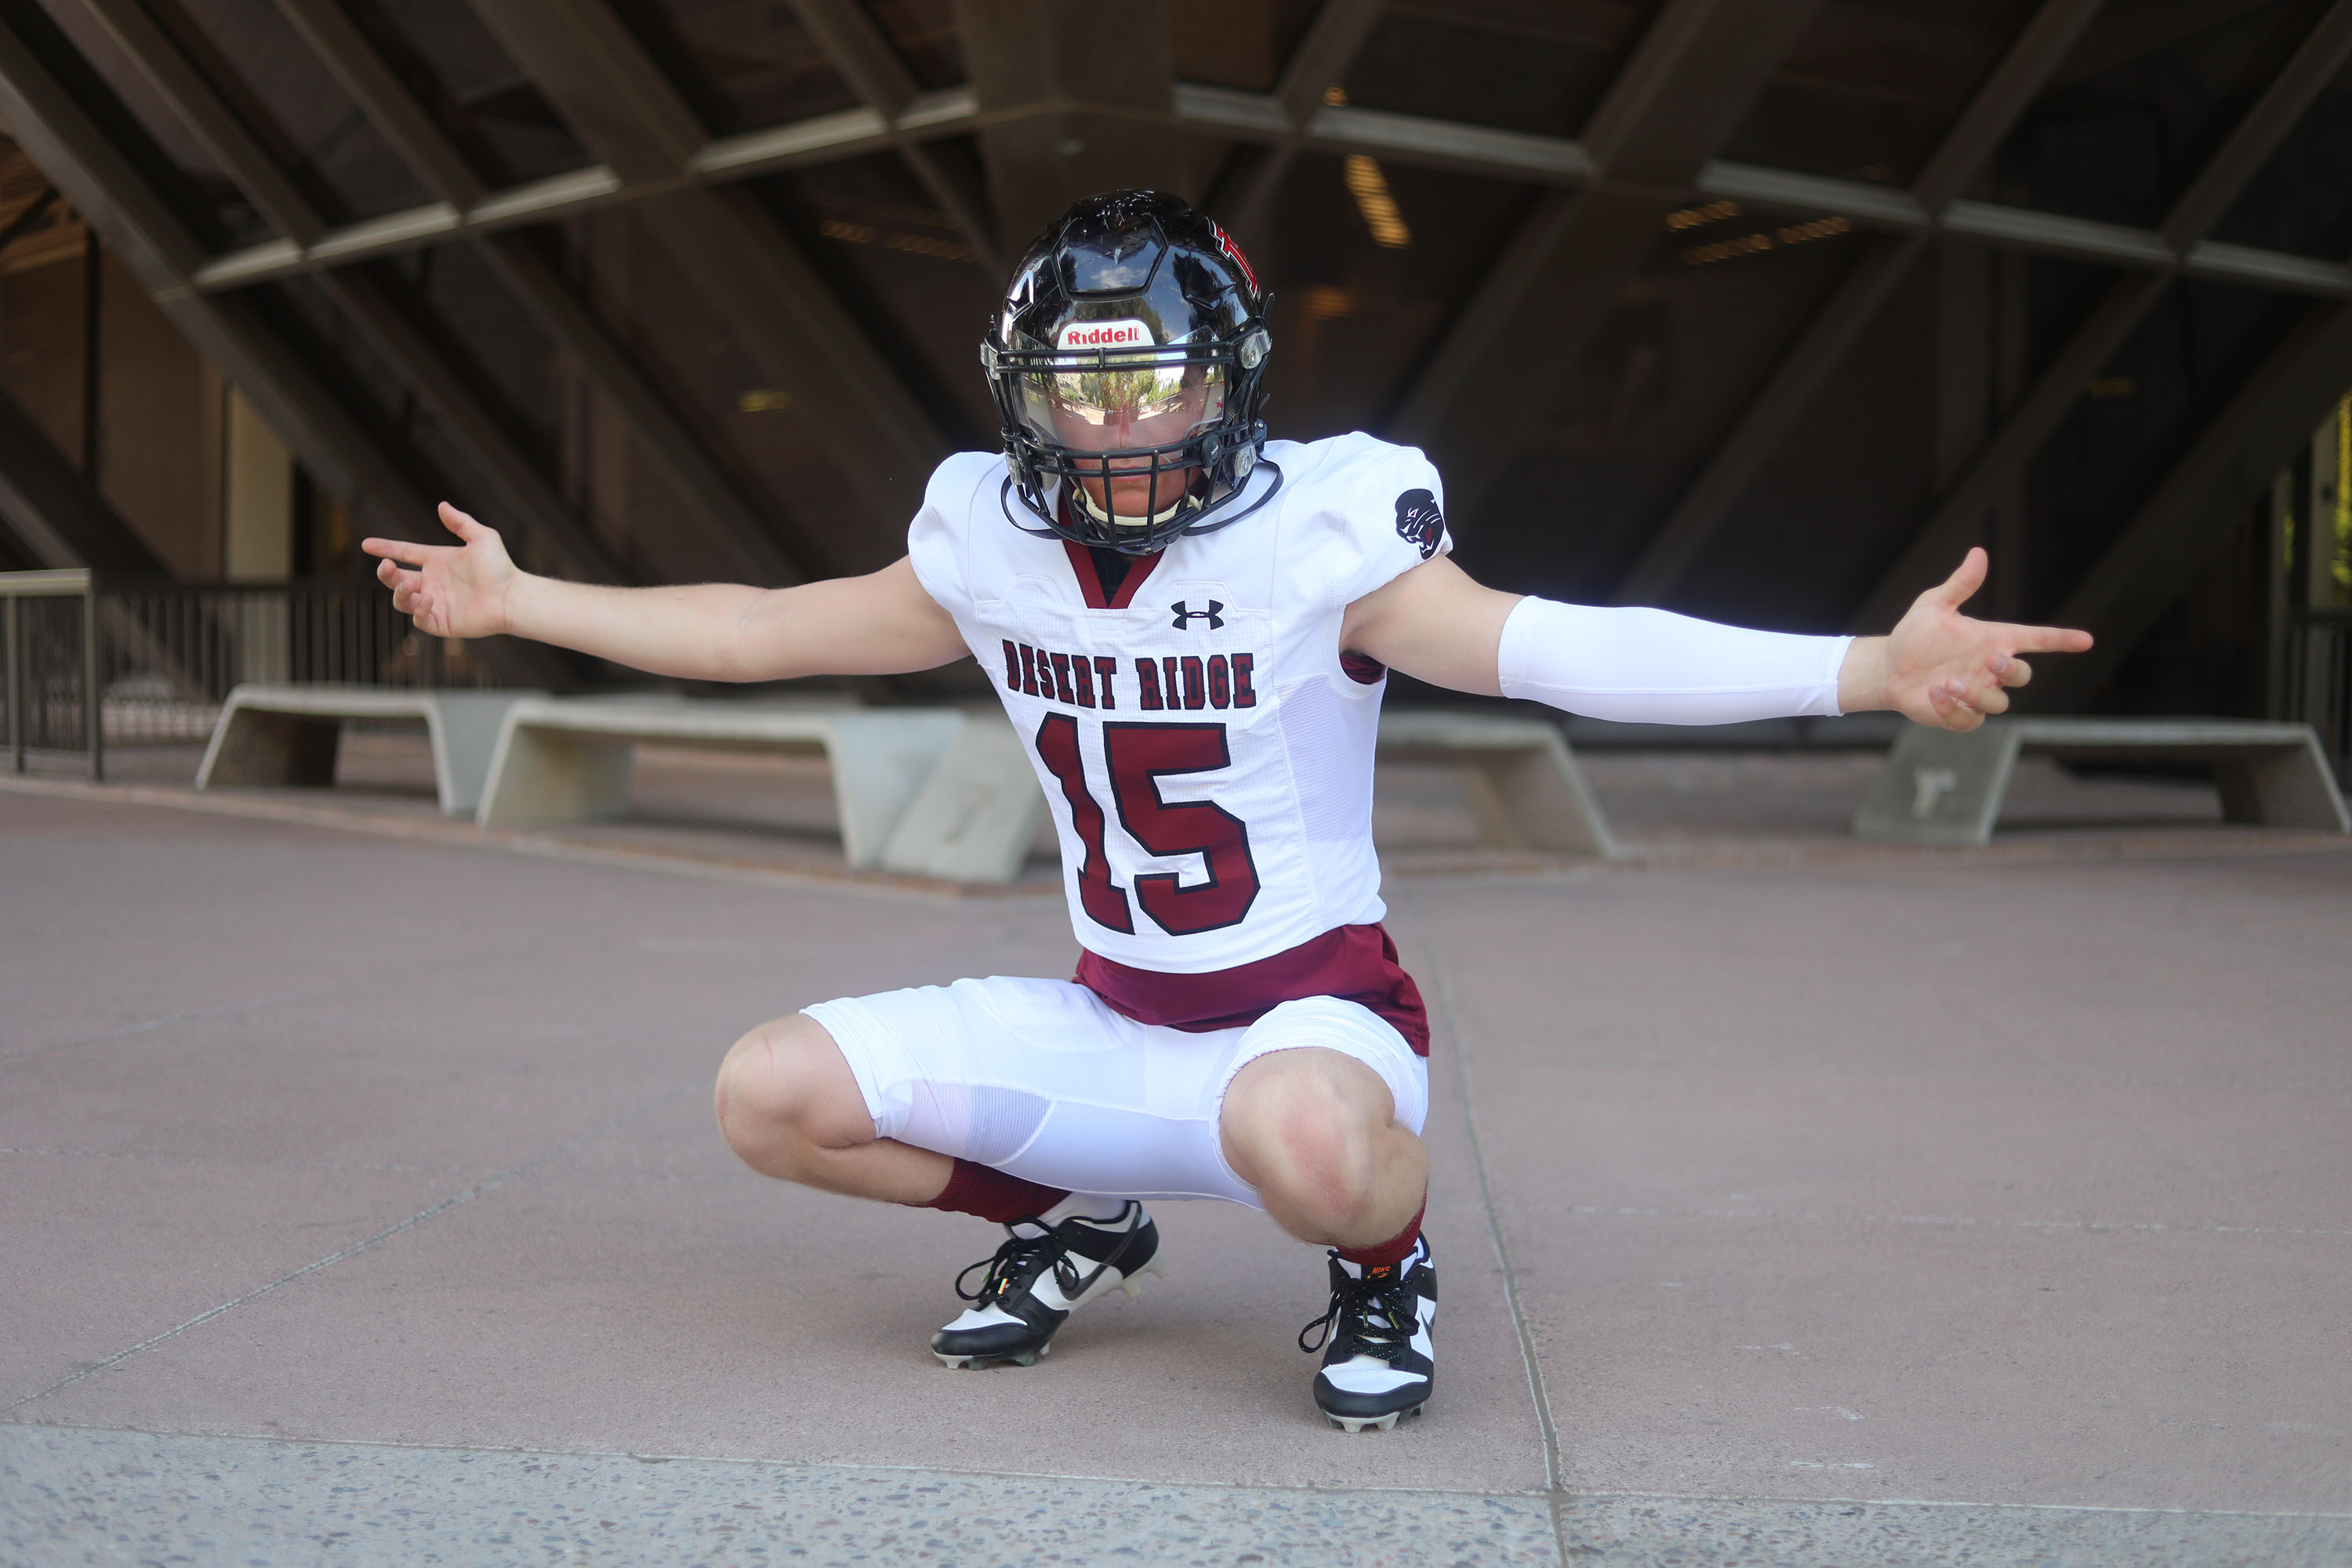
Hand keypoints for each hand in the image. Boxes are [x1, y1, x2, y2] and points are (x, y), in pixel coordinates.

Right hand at [360, 503, 520, 639]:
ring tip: (411, 585)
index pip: (404, 553)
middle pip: (396, 579)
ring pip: (402, 600)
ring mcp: (435, 603)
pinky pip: (419, 620)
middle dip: (386, 573)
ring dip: (400, 592)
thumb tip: (442, 505)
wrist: (512, 596)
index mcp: (437, 561)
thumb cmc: (500, 567)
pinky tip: (427, 600)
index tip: (366, 544)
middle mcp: (432, 582)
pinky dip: (417, 611)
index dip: (385, 548)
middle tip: (388, 567)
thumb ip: (461, 522)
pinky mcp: (441, 622)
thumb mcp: (482, 538)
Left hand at [1843, 548, 2092, 729]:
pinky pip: (1970, 720)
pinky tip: (1934, 694)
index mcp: (1993, 640)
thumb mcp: (1935, 605)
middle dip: (2012, 669)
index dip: (2061, 640)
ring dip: (1977, 693)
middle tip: (1991, 659)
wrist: (1889, 666)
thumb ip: (1960, 584)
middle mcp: (1989, 669)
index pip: (2036, 639)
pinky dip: (1954, 710)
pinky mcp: (1959, 715)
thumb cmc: (1916, 634)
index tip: (2086, 640)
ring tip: (1948, 682)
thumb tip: (1978, 553)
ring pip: (1999, 702)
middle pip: (2022, 675)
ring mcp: (1977, 694)